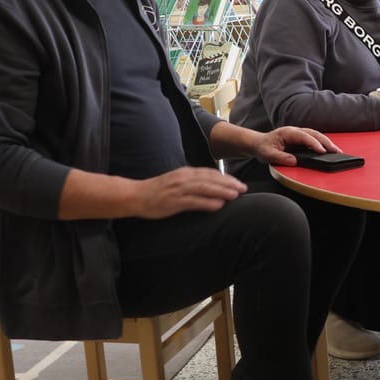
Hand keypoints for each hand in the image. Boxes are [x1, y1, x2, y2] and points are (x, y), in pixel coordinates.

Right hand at [132, 167, 247, 217]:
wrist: (135, 195)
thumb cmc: (157, 191)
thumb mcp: (177, 182)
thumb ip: (193, 183)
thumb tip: (211, 187)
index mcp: (186, 173)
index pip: (210, 173)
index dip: (226, 178)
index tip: (238, 182)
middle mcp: (184, 178)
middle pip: (211, 179)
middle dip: (229, 183)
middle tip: (243, 188)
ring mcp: (179, 189)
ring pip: (205, 188)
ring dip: (222, 191)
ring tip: (236, 195)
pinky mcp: (174, 201)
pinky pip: (194, 202)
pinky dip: (208, 203)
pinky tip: (219, 206)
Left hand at [253, 126, 339, 166]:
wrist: (259, 143)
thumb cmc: (263, 147)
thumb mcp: (267, 154)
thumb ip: (280, 157)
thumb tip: (294, 161)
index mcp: (288, 132)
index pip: (304, 137)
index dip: (314, 144)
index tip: (322, 152)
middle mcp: (296, 131)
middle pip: (315, 134)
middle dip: (327, 142)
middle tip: (337, 151)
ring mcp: (299, 134)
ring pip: (317, 135)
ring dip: (327, 143)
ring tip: (337, 151)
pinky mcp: (301, 139)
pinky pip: (314, 140)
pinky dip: (323, 144)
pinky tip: (330, 151)